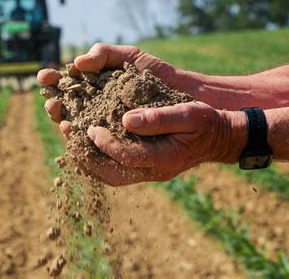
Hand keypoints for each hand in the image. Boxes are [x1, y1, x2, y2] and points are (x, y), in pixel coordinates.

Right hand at [37, 43, 185, 135]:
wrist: (186, 95)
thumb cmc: (158, 75)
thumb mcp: (130, 58)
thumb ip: (105, 54)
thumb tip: (77, 63)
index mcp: (95, 86)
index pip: (68, 84)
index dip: (53, 81)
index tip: (44, 77)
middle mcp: (97, 107)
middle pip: (68, 108)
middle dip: (56, 104)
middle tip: (52, 101)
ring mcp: (106, 125)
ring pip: (79, 128)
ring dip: (67, 124)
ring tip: (63, 120)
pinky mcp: (119, 142)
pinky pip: (97, 145)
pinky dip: (86, 142)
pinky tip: (81, 138)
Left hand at [79, 101, 246, 185]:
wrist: (218, 138)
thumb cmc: (206, 123)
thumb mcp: (189, 114)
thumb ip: (160, 118)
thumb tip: (126, 119)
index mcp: (164, 159)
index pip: (126, 158)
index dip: (105, 144)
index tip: (90, 127)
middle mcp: (152, 171)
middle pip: (111, 174)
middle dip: (87, 156)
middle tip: (70, 133)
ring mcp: (148, 171)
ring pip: (110, 174)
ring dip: (88, 158)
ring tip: (72, 135)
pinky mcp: (144, 166)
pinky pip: (115, 168)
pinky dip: (98, 156)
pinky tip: (87, 139)